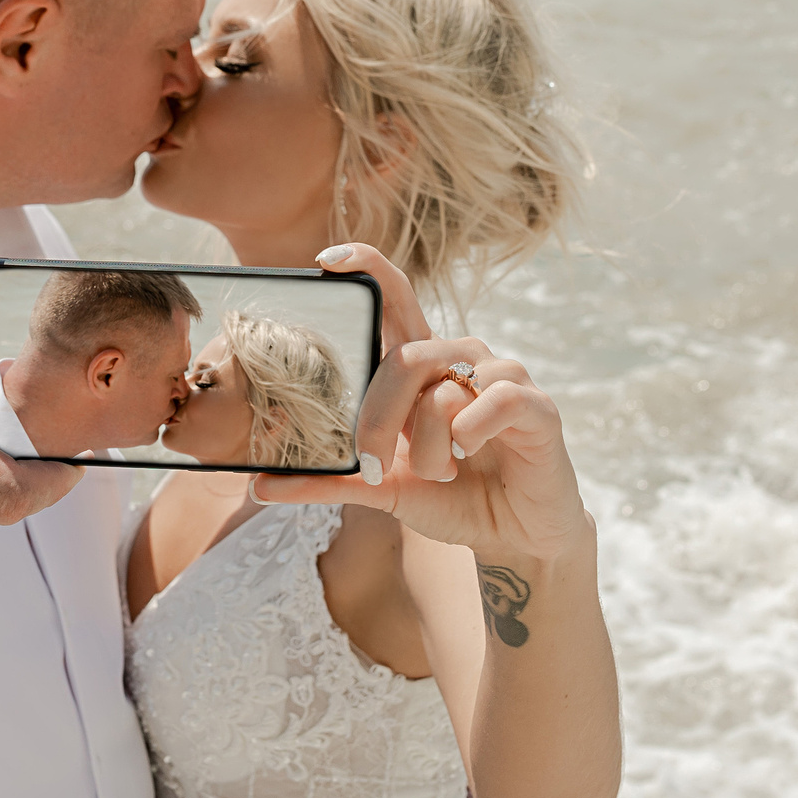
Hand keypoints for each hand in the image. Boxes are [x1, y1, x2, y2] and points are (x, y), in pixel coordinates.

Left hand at [249, 244, 592, 572]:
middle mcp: (462, 358)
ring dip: (430, 446)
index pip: (396, 296)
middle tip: (375, 465)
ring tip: (442, 472)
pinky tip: (472, 454)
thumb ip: (329, 481)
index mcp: (423, 366)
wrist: (512, 537)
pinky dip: (471, 432)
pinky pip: (494, 400)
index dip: (367, 267)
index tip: (325, 261)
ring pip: (444, 390)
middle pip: (405, 356)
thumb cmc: (450, 496)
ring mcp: (502, 378)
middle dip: (380, 419)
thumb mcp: (382, 488)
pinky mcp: (537, 406)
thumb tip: (260, 484)